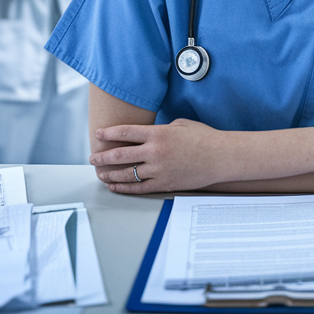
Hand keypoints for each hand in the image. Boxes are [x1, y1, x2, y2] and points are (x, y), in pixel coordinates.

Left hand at [90, 118, 225, 193]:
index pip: (125, 132)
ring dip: (110, 175)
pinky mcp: (165, 183)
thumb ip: (160, 129)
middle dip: (102, 157)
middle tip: (93, 158)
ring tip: (101, 174)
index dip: (108, 133)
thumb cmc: (203, 137)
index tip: (98, 135)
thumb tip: (146, 135)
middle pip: (120, 155)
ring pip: (127, 174)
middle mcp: (155, 152)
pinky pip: (139, 188)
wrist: (221, 157)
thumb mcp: (180, 124)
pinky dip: (125, 188)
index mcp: (158, 133)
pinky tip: (116, 186)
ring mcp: (159, 169)